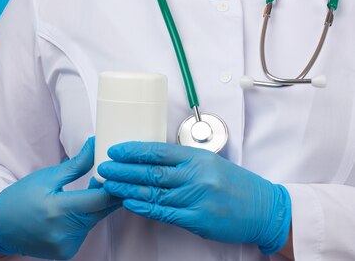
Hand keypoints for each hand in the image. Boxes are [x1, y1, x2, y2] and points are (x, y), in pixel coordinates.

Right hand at [0, 137, 120, 259]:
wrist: (0, 225)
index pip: (99, 200)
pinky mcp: (67, 253)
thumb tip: (95, 146)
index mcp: (58, 210)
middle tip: (110, 180)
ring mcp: (66, 246)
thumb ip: (76, 165)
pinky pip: (84, 233)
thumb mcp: (48, 176)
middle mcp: (64, 232)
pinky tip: (73, 213)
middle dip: (108, 195)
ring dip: (95, 208)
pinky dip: (84, 221)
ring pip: (94, 222)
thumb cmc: (22, 197)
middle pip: (101, 211)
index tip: (119, 175)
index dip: (113, 187)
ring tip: (86, 195)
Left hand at [97, 142, 290, 254]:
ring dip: (127, 188)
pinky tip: (128, 203)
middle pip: (151, 171)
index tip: (115, 150)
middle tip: (104, 167)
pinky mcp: (198, 219)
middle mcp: (196, 176)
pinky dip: (144, 208)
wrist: (264, 209)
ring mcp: (197, 198)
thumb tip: (151, 159)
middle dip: (123, 169)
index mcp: (198, 158)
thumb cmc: (236, 185)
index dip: (133, 150)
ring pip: (154, 192)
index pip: (158, 151)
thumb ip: (183, 161)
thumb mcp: (211, 163)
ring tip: (108, 184)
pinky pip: (165, 213)